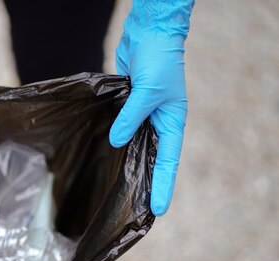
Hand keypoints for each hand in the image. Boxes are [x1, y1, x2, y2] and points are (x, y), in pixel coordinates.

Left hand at [109, 0, 194, 215]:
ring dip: (128, 165)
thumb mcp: (146, 92)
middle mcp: (158, 123)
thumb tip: (117, 142)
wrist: (149, 33)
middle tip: (135, 208)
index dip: (163, 186)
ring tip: (119, 190)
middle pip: (151, 159)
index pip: (167, 162)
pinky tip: (106, 156)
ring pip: (135, 146)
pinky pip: (122, 129)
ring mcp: (142, 115)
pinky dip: (116, 142)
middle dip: (146, 182)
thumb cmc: (157, 60)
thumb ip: (130, 118)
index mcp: (172, 122)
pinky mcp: (126, 106)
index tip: (158, 210)